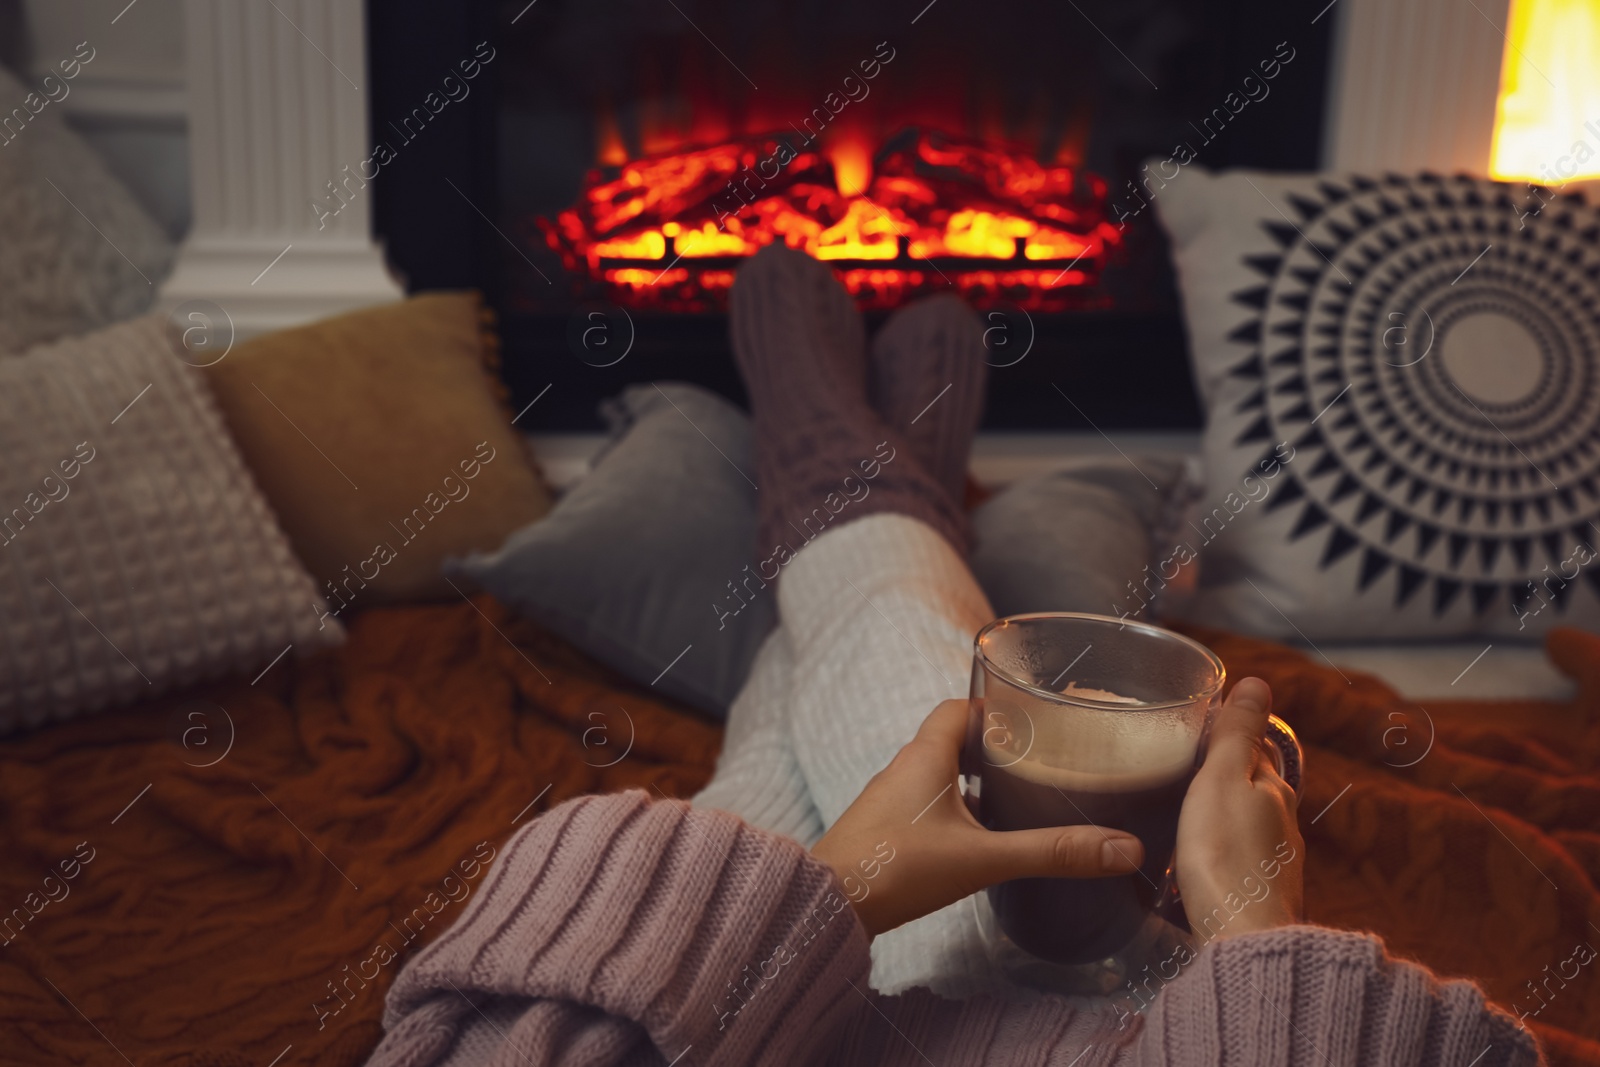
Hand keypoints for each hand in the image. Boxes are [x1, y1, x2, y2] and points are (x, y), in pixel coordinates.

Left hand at [811, 699, 1145, 937]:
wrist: (829, 905)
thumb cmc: (896, 869)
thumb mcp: (984, 858)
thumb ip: (1051, 852)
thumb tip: (1124, 850)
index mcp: (926, 755)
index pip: (960, 708)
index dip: (995, 708)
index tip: (1033, 722)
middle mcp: (904, 769)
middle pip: (953, 741)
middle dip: (994, 749)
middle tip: (1038, 764)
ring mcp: (889, 801)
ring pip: (938, 776)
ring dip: (973, 782)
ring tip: (1017, 802)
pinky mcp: (882, 831)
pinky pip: (924, 806)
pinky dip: (953, 811)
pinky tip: (976, 840)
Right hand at [1175, 677, 1303, 941]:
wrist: (1243, 941)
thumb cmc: (1226, 856)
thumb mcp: (1223, 780)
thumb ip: (1238, 733)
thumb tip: (1258, 680)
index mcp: (1275, 790)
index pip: (1257, 749)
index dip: (1230, 737)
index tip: (1198, 730)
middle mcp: (1283, 825)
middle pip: (1254, 789)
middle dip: (1224, 777)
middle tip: (1181, 768)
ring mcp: (1274, 864)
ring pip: (1247, 825)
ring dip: (1222, 816)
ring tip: (1183, 812)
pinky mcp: (1258, 896)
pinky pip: (1239, 859)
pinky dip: (1221, 851)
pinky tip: (1197, 860)